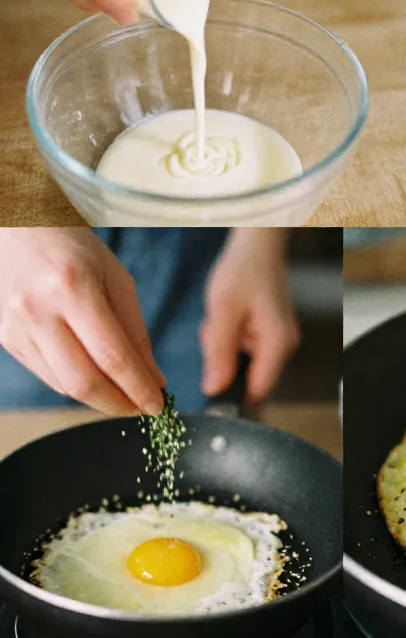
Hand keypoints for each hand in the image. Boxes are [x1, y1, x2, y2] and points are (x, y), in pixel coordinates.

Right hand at [0, 228, 164, 415]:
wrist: (18, 229)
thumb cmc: (73, 250)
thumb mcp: (117, 279)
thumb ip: (136, 333)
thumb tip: (154, 381)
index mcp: (72, 288)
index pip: (113, 357)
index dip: (139, 389)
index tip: (158, 406)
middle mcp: (38, 310)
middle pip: (83, 382)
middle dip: (118, 404)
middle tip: (140, 408)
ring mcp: (15, 327)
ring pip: (63, 386)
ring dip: (98, 398)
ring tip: (121, 392)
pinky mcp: (5, 338)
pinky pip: (47, 376)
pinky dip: (75, 384)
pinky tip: (92, 374)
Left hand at [200, 228, 300, 406]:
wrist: (258, 242)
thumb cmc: (244, 269)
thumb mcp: (223, 311)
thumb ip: (219, 353)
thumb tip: (213, 389)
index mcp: (278, 344)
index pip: (256, 391)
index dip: (231, 394)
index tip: (208, 384)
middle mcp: (285, 346)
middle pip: (247, 375)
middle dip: (223, 360)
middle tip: (213, 331)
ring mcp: (279, 338)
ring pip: (243, 360)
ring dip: (223, 346)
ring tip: (219, 317)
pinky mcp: (271, 331)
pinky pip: (245, 346)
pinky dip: (230, 336)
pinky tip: (226, 315)